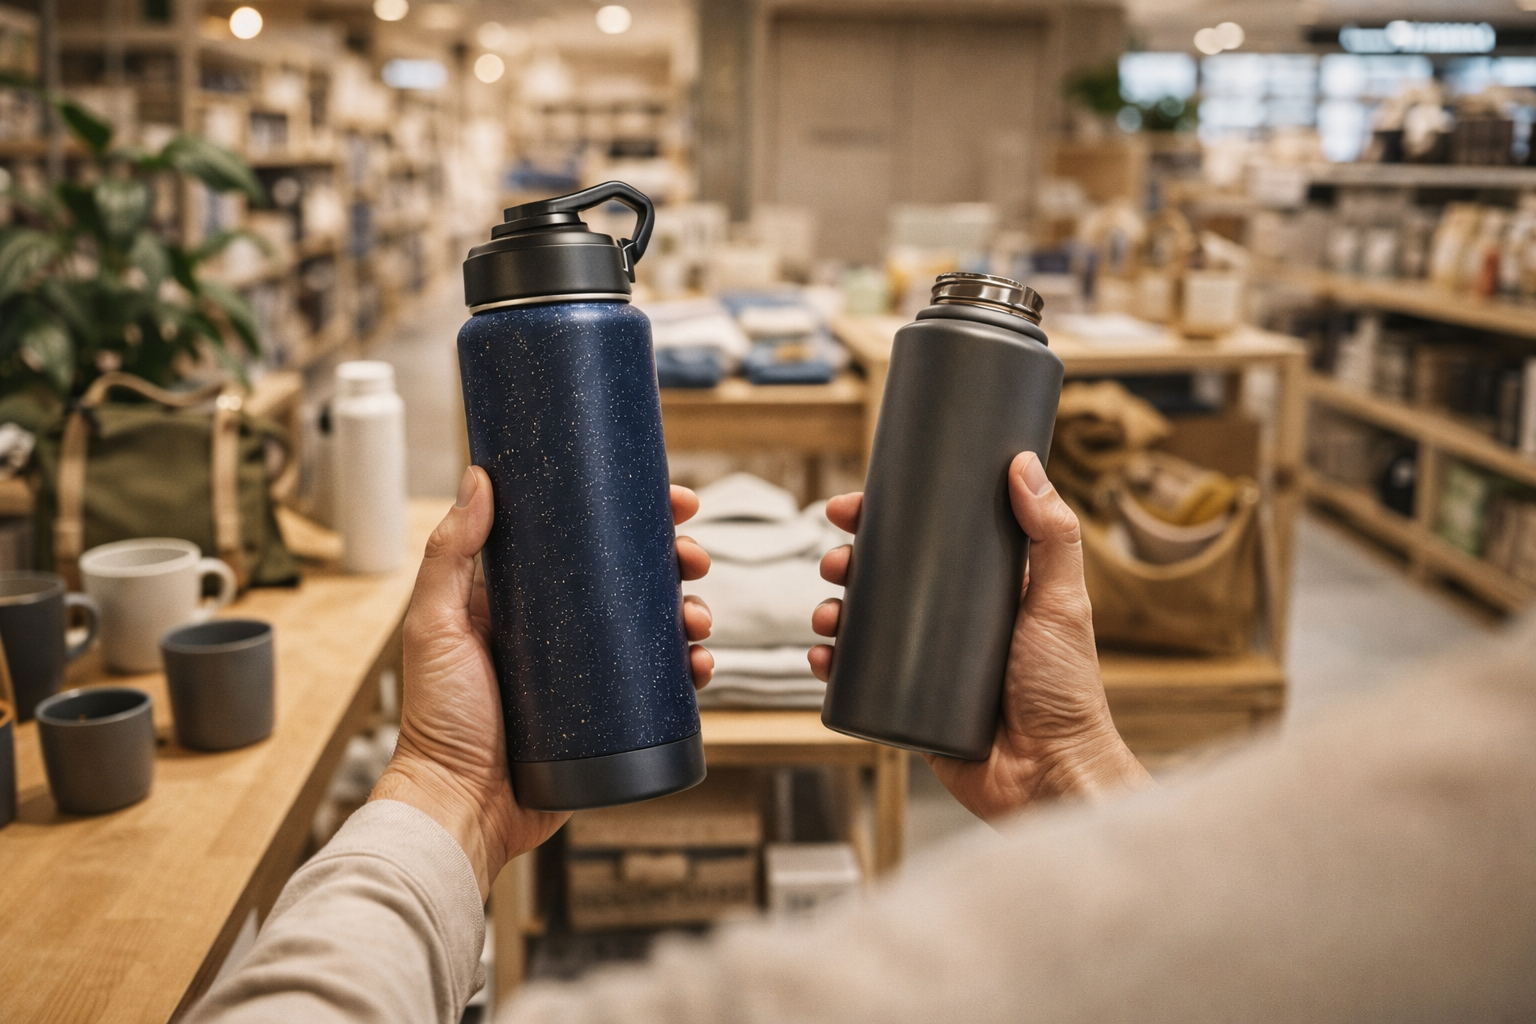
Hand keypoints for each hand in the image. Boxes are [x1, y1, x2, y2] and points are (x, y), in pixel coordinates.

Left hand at [370, 467, 714, 898]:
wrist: (461, 807)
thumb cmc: (437, 720)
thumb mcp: (436, 625)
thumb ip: (450, 553)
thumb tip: (479, 476)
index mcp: (524, 599)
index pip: (586, 541)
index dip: (632, 517)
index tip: (670, 500)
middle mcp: (561, 631)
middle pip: (633, 580)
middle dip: (675, 562)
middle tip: (694, 558)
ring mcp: (589, 675)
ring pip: (655, 630)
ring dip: (690, 614)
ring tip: (698, 620)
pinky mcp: (610, 718)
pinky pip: (662, 688)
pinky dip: (691, 672)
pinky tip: (701, 668)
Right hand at [810, 452, 1150, 820]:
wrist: (1049, 774)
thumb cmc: (1066, 691)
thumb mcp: (1061, 602)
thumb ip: (1052, 535)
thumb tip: (1023, 464)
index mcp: (982, 592)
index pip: (924, 541)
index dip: (883, 521)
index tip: (851, 507)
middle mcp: (949, 624)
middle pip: (884, 579)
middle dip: (847, 565)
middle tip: (835, 563)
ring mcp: (924, 666)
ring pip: (863, 627)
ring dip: (830, 612)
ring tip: (826, 616)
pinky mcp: (906, 708)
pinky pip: (857, 683)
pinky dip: (831, 666)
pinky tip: (821, 659)